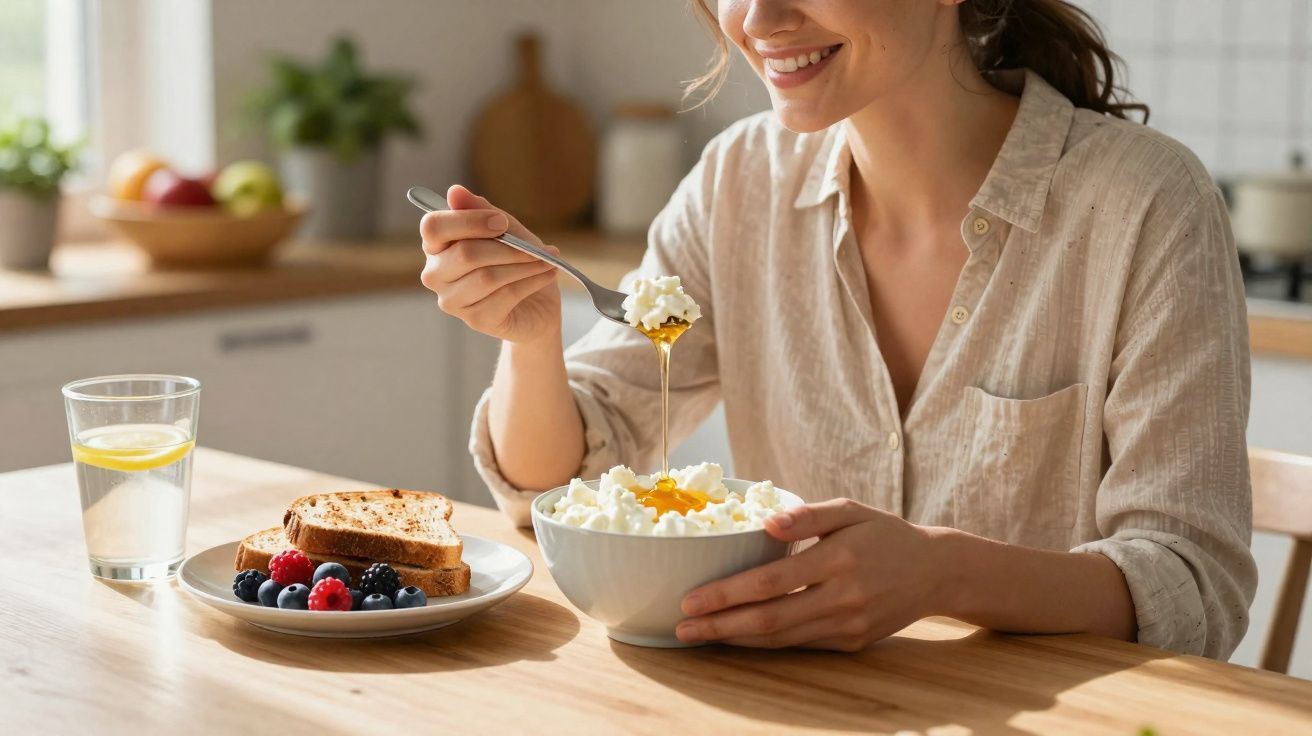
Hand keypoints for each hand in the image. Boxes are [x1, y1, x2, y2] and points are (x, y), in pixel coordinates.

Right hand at [419, 184, 561, 343]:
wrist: (537, 304)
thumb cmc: (516, 261)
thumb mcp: (505, 230)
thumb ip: (482, 211)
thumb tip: (455, 191)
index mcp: (436, 246)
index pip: (433, 227)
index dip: (469, 221)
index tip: (502, 222)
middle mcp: (435, 275)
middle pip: (465, 253)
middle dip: (507, 247)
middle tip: (535, 246)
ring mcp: (452, 301)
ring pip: (487, 276)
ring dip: (524, 265)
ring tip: (547, 260)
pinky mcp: (475, 320)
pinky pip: (505, 295)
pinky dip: (531, 281)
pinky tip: (547, 274)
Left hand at [675, 499, 943, 650]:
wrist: (935, 571)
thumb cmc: (884, 533)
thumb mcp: (850, 509)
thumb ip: (807, 514)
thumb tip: (765, 522)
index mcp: (838, 558)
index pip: (771, 581)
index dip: (728, 593)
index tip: (691, 599)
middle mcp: (843, 596)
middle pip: (770, 619)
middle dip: (720, 626)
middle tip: (682, 629)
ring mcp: (848, 625)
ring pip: (782, 639)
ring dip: (736, 639)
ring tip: (700, 636)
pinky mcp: (851, 643)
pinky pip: (799, 644)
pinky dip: (764, 643)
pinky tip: (738, 636)